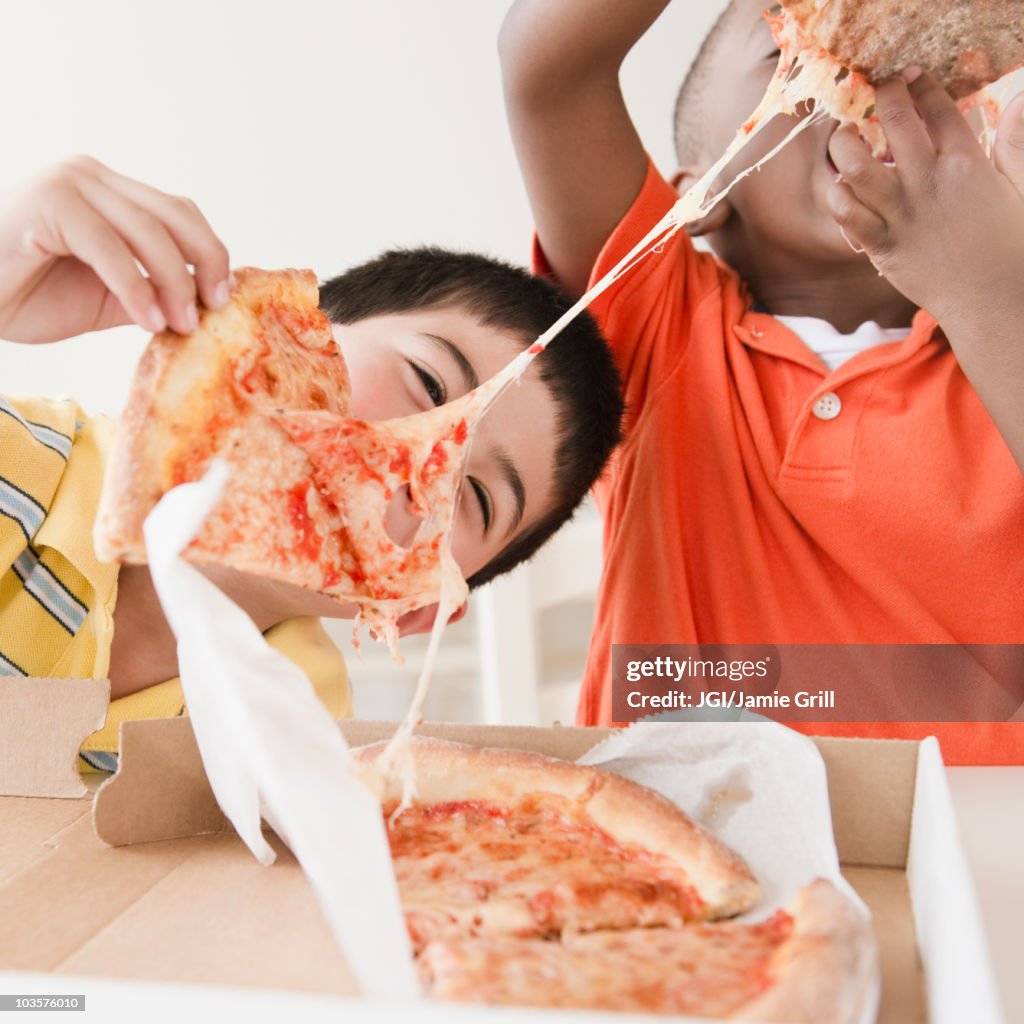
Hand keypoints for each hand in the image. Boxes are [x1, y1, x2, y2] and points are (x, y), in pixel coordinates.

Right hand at [0, 155, 230, 343]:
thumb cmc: (25, 294)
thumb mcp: (106, 298)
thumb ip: (151, 292)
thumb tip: (205, 305)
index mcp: (110, 194)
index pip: (180, 214)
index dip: (210, 253)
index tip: (223, 298)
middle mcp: (92, 178)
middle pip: (175, 213)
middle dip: (205, 263)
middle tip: (213, 309)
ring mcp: (69, 184)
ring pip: (148, 229)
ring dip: (174, 281)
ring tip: (179, 325)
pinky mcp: (48, 202)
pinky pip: (108, 246)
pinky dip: (135, 286)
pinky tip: (148, 319)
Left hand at [825, 71, 1023, 328]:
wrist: (991, 299)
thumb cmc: (1009, 246)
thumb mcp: (1021, 189)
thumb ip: (1015, 146)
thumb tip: (1019, 102)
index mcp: (967, 164)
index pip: (938, 108)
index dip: (920, 85)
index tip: (910, 76)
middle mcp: (930, 183)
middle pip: (895, 122)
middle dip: (882, 95)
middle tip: (875, 91)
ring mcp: (902, 214)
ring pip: (857, 166)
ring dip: (844, 144)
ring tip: (845, 137)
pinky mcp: (882, 246)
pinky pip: (847, 215)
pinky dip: (838, 197)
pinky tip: (841, 188)